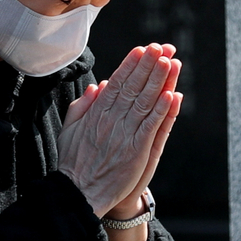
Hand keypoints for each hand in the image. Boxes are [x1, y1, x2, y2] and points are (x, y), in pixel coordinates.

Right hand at [57, 43, 182, 217]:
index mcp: (96, 114)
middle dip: (148, 65)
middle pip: (133, 87)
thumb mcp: (70, 129)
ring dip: (158, 81)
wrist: (78, 192)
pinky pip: (151, 126)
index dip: (130, 65)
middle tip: (161, 48)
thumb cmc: (73, 163)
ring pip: (144, 102)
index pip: (116, 83)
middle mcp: (111, 120)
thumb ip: (82, 106)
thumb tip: (95, 86)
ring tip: (169, 62)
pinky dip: (161, 110)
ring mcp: (124, 134)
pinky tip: (171, 95)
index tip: (141, 50)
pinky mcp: (136, 150)